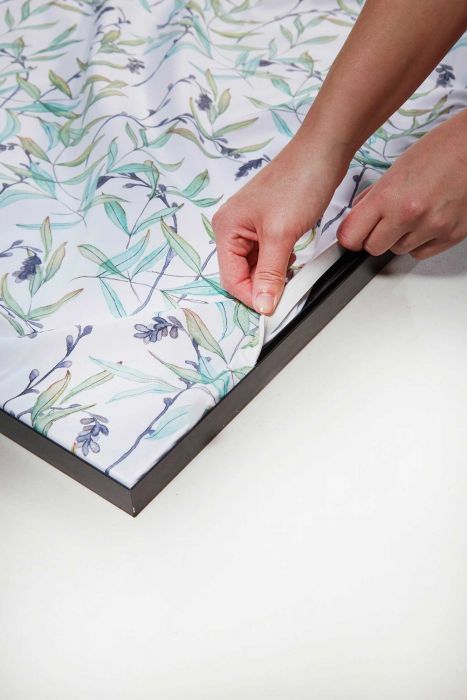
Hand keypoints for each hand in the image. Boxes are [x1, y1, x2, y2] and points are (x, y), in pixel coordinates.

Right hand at [212, 133, 348, 313]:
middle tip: (285, 294)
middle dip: (263, 286)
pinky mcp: (269, 225)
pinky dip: (281, 264)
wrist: (324, 152)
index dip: (251, 296)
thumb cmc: (298, 181)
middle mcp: (234, 228)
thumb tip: (263, 304)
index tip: (272, 309)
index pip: (231, 278)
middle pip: (242, 274)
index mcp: (227, 228)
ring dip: (274, 276)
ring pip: (257, 267)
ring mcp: (251, 227)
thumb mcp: (281, 235)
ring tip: (293, 273)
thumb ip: (270, 274)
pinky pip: (269, 255)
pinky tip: (294, 259)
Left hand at [337, 109, 466, 259]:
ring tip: (412, 213)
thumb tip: (356, 217)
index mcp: (389, 195)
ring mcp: (431, 227)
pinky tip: (426, 221)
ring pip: (398, 251)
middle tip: (383, 221)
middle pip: (373, 248)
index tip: (352, 233)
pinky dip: (419, 242)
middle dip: (374, 237)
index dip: (350, 235)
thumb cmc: (440, 150)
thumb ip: (373, 197)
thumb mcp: (395, 169)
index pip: (351, 235)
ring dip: (399, 238)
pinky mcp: (450, 235)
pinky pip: (421, 253)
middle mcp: (409, 215)